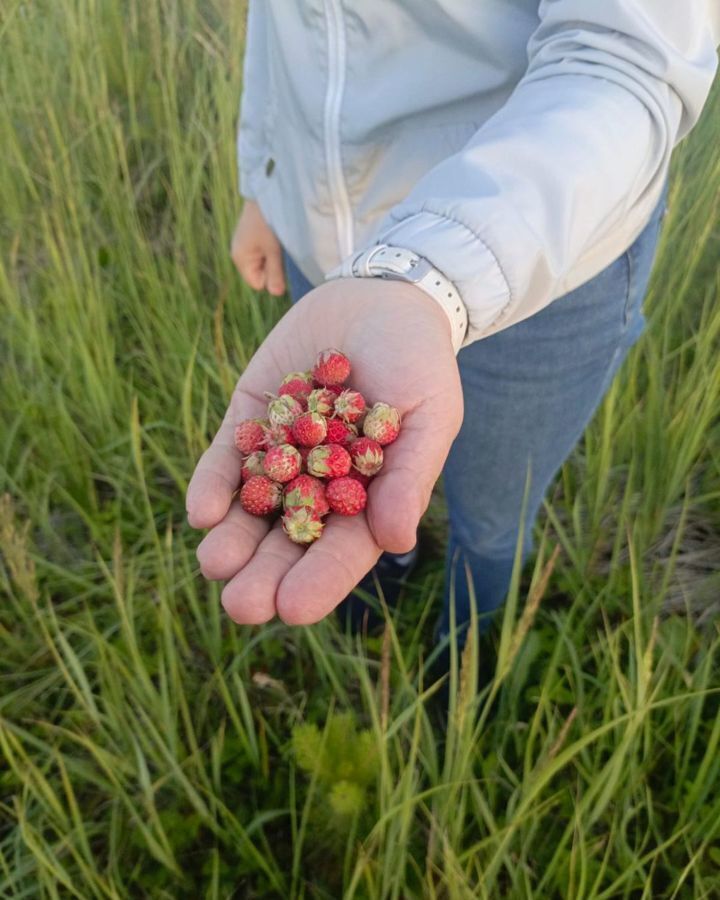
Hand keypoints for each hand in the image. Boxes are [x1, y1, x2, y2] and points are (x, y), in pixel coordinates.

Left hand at [186, 278, 463, 624]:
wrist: (382, 298)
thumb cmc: (420, 362)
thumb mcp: (429, 415)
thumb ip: (410, 474)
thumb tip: (395, 540)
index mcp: (367, 498)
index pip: (342, 550)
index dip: (319, 580)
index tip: (293, 609)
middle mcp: (319, 485)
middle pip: (288, 540)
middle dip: (264, 574)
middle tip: (241, 605)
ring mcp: (281, 454)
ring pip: (251, 509)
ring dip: (231, 539)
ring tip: (215, 563)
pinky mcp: (251, 419)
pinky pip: (227, 459)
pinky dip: (213, 484)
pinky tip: (201, 512)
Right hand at [230, 198, 285, 295]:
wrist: (264, 192)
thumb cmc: (269, 221)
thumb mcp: (274, 249)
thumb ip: (275, 273)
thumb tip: (276, 294)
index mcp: (240, 258)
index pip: (257, 283)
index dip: (270, 277)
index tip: (277, 259)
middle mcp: (239, 253)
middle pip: (260, 274)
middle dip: (272, 266)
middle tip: (278, 248)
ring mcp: (244, 244)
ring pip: (263, 262)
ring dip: (273, 256)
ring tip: (277, 240)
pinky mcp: (251, 237)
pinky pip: (263, 252)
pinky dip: (271, 248)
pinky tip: (274, 236)